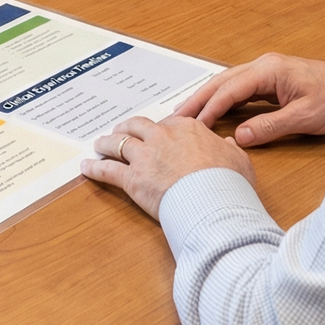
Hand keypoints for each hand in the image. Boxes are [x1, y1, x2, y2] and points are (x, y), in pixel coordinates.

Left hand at [81, 115, 254, 219]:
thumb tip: (226, 144)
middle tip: (121, 130)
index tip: (156, 132)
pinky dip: (95, 168)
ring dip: (107, 143)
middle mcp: (162, 137)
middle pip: (138, 126)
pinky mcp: (133, 179)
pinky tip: (87, 167)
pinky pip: (108, 170)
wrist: (214, 201)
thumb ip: (228, 149)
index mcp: (187, 128)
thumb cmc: (229, 182)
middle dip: (127, 127)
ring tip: (100, 143)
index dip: (159, 129)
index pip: (168, 123)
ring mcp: (145, 157)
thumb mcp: (238, 160)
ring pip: (118, 143)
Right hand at [175, 54, 324, 145]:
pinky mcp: (274, 80)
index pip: (230, 90)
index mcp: (270, 70)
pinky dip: (224, 98)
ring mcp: (268, 71)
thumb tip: (239, 136)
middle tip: (176, 116)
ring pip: (229, 83)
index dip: (210, 108)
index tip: (193, 125)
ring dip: (209, 97)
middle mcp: (265, 66)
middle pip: (222, 81)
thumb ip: (270, 126)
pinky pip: (241, 88)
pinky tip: (215, 110)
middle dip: (198, 99)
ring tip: (189, 113)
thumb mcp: (305, 117)